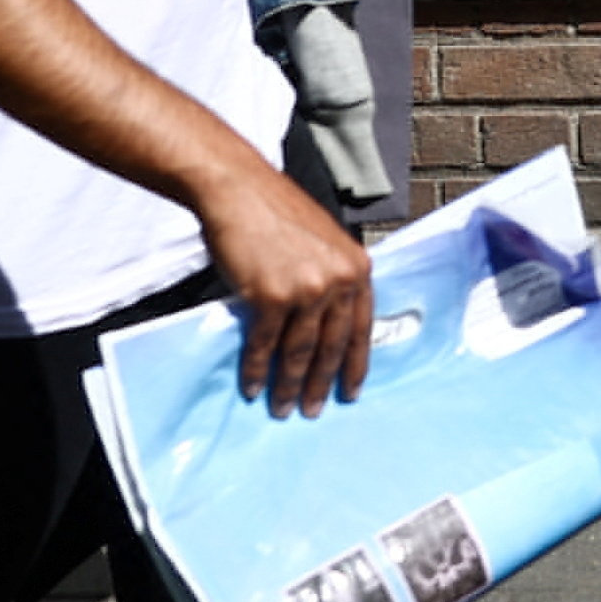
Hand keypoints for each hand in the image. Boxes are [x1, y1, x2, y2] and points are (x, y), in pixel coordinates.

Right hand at [202, 161, 376, 415]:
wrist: (238, 189)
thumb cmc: (276, 213)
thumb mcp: (323, 243)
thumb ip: (330, 279)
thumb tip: (323, 328)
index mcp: (357, 267)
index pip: (362, 329)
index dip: (355, 365)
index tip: (351, 393)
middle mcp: (339, 280)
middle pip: (332, 347)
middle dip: (321, 384)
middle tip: (312, 411)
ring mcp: (307, 289)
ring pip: (300, 352)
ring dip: (289, 385)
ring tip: (283, 409)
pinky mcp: (271, 295)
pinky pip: (265, 345)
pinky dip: (257, 370)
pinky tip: (253, 388)